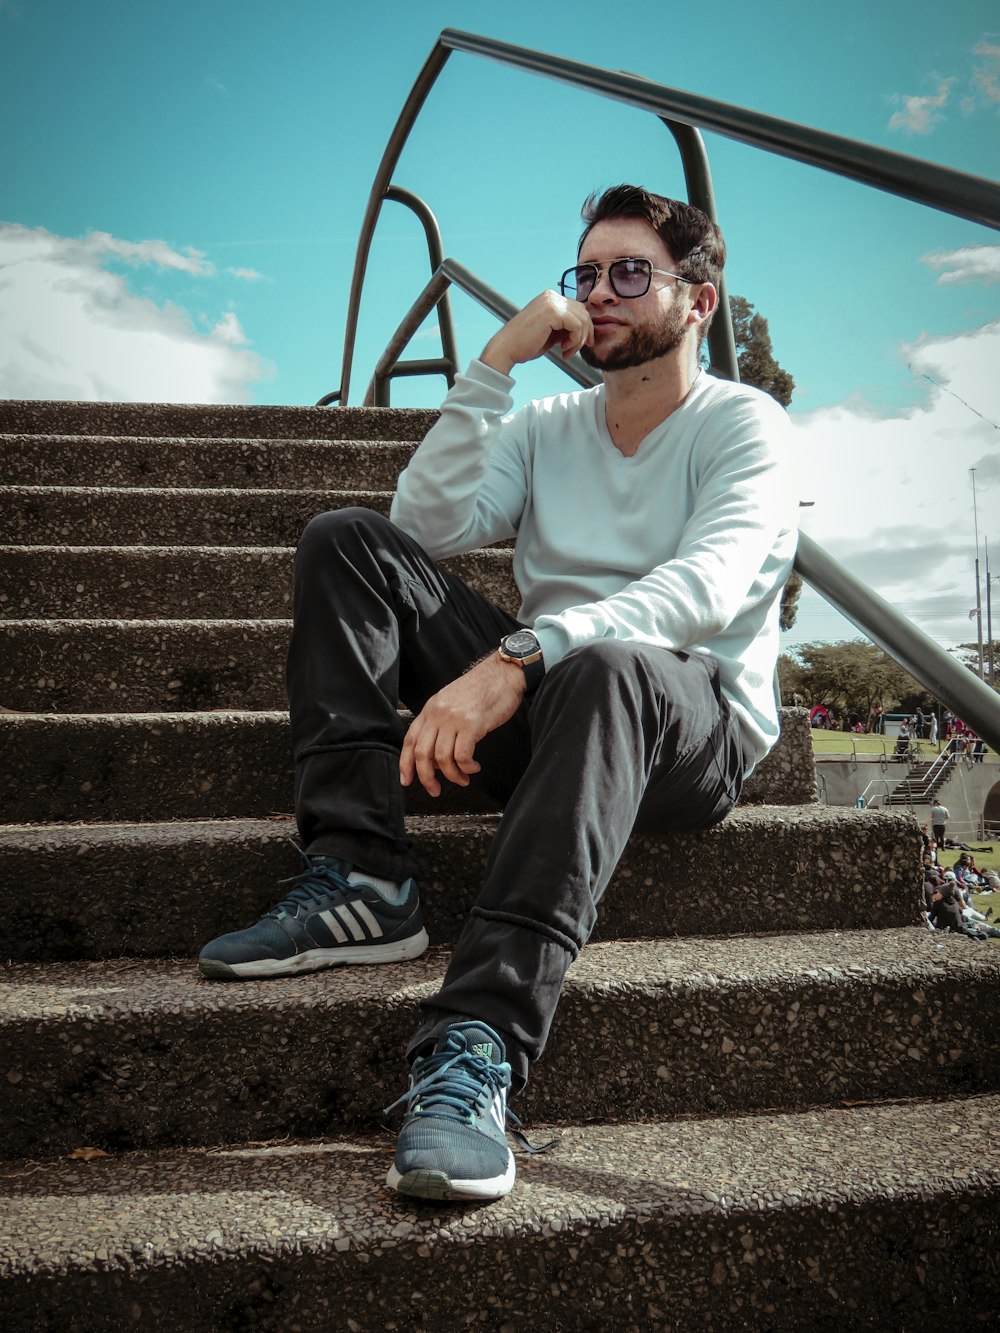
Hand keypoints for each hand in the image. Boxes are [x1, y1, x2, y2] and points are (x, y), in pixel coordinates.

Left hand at [400, 654, 525, 797]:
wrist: (503, 673)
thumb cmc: (482, 689)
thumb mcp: (452, 702)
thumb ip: (440, 725)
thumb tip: (435, 757)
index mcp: (431, 709)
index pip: (410, 740)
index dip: (405, 764)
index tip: (407, 780)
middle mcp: (438, 714)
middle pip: (422, 754)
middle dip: (426, 777)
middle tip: (435, 790)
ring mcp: (454, 719)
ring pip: (442, 758)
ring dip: (452, 775)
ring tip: (463, 779)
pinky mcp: (472, 724)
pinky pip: (462, 755)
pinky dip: (467, 767)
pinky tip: (474, 767)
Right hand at [481, 290, 592, 375]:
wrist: (507, 348)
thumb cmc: (525, 344)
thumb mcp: (551, 332)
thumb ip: (566, 326)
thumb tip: (586, 329)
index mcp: (550, 298)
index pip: (578, 308)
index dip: (585, 328)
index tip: (581, 344)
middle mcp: (551, 296)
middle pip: (583, 312)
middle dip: (584, 334)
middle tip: (573, 351)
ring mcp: (552, 302)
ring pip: (582, 320)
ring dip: (578, 340)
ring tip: (566, 352)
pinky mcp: (553, 312)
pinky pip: (577, 326)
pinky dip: (574, 340)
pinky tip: (563, 349)